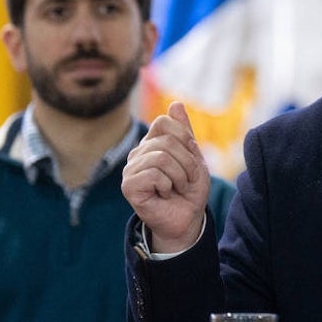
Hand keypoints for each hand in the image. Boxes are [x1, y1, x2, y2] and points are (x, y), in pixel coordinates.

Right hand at [122, 101, 208, 251]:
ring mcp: (130, 169)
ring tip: (177, 187)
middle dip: (187, 162)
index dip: (184, 137)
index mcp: (152, 143)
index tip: (190, 157)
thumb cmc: (190, 189)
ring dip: (180, 175)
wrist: (187, 218)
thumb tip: (175, 104)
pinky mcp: (128, 186)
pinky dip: (168, 185)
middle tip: (187, 179)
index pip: (164, 122)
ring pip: (161, 157)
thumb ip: (184, 132)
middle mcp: (138, 153)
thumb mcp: (194, 157)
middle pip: (167, 141)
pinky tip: (165, 194)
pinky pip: (154, 174)